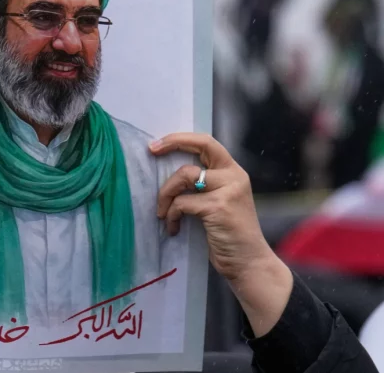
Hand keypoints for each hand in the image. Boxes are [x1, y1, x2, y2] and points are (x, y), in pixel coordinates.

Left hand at [150, 133, 292, 336]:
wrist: (249, 263)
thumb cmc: (229, 235)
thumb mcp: (219, 202)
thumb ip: (203, 186)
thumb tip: (170, 174)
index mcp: (233, 172)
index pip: (208, 143)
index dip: (181, 139)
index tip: (157, 143)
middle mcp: (234, 176)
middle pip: (199, 148)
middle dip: (172, 144)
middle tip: (151, 151)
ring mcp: (228, 190)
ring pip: (184, 176)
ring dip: (166, 194)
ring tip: (163, 214)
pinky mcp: (218, 207)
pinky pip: (182, 203)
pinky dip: (171, 215)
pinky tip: (173, 229)